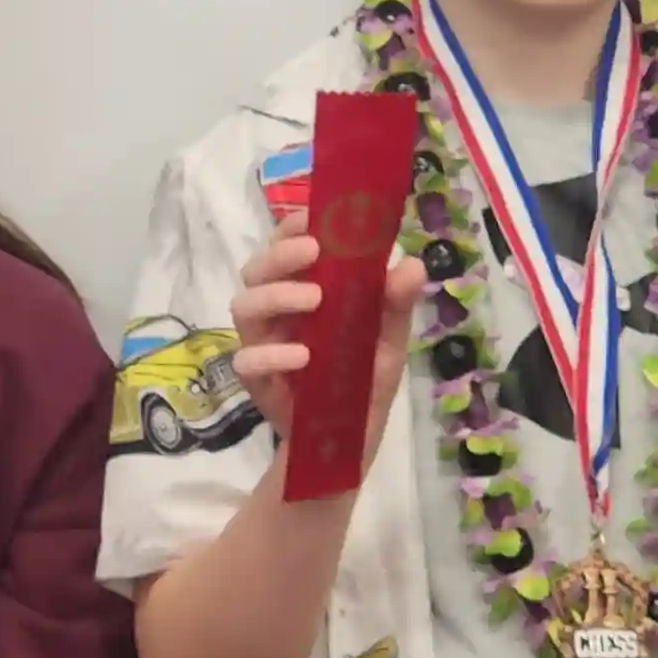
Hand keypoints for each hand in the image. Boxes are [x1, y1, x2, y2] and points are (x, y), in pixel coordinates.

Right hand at [229, 220, 427, 474]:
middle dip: (281, 254)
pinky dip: (272, 355)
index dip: (292, 227)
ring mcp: (263, 343)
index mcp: (304, 289)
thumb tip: (412, 265)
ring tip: (315, 301)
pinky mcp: (257, 380)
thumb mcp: (388, 340)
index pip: (285, 246)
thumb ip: (396, 304)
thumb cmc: (364, 378)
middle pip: (257, 268)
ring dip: (276, 296)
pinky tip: (303, 357)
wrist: (352, 439)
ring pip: (244, 306)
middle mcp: (276, 311)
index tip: (314, 218)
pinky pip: (248, 360)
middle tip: (315, 253)